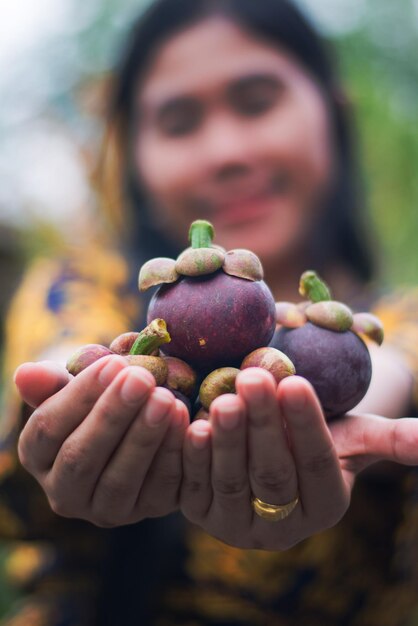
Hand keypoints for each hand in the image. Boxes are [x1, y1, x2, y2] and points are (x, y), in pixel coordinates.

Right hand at [15, 355, 188, 526]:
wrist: (138, 423)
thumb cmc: (99, 398)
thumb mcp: (73, 387)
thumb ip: (50, 383)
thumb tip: (25, 373)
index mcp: (37, 456)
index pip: (47, 429)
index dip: (80, 396)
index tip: (113, 364)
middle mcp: (64, 493)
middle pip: (80, 458)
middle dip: (113, 415)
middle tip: (141, 379)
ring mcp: (107, 510)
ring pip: (120, 480)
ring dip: (144, 437)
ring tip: (165, 398)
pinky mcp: (148, 511)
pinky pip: (161, 488)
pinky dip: (173, 453)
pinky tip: (184, 419)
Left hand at [181, 368, 417, 549]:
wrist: (265, 451)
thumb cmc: (314, 437)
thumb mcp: (351, 437)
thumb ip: (387, 440)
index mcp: (324, 506)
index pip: (317, 464)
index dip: (306, 425)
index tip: (295, 381)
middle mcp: (281, 527)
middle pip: (273, 474)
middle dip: (263, 425)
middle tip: (254, 378)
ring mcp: (236, 524)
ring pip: (232, 481)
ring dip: (227, 439)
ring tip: (223, 398)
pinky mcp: (198, 512)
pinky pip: (192, 484)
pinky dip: (190, 453)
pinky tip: (190, 420)